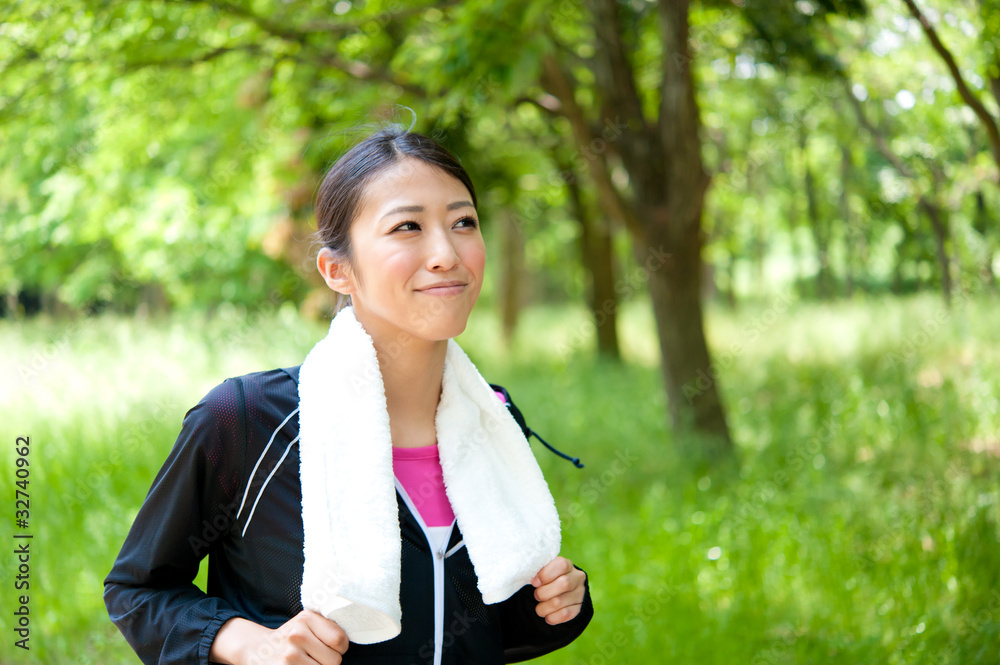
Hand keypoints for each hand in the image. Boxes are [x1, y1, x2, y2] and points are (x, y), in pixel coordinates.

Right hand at [209, 610, 348, 664]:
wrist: (257, 649)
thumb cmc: (290, 637)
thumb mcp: (306, 623)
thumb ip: (327, 627)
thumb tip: (347, 642)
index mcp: (306, 619)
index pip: (340, 640)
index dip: (340, 648)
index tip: (332, 647)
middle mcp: (296, 635)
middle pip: (334, 661)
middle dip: (329, 661)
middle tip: (315, 656)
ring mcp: (289, 656)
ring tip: (306, 662)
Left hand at [531, 555, 586, 624]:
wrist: (565, 593)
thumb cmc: (550, 580)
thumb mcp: (546, 571)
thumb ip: (540, 572)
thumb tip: (533, 579)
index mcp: (568, 565)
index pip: (562, 565)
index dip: (545, 574)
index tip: (534, 582)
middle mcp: (578, 578)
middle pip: (564, 583)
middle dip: (543, 592)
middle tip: (537, 596)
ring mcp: (580, 594)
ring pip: (560, 602)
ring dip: (544, 607)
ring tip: (539, 608)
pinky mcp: (580, 609)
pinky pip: (565, 615)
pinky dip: (552, 617)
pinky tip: (547, 616)